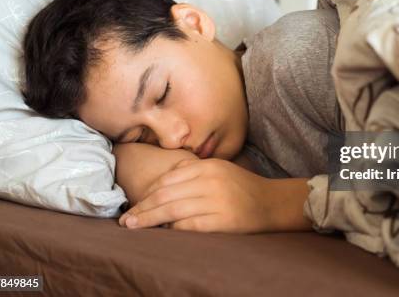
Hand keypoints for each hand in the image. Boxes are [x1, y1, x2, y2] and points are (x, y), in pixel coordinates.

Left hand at [118, 158, 275, 232]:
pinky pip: (190, 225)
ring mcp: (216, 201)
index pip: (168, 180)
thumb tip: (163, 183)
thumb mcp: (219, 170)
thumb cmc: (242, 188)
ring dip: (150, 220)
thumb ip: (193, 171)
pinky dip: (173, 229)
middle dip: (142, 208)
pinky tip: (163, 232)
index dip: (147, 193)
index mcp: (207, 167)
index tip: (134, 204)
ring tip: (135, 226)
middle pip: (166, 195)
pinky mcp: (222, 221)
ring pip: (173, 210)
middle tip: (126, 219)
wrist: (272, 203)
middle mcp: (210, 181)